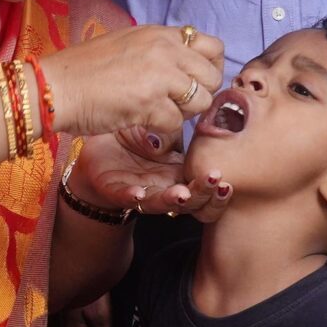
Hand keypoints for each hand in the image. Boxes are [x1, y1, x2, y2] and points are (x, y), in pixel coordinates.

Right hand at [42, 24, 226, 138]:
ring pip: (200, 101)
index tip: (194, 82)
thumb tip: (183, 64)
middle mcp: (165, 50)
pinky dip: (161, 128)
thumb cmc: (84, 70)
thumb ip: (158, 50)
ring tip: (158, 112)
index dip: (210, 68)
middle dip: (200, 95)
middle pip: (213, 76)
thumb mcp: (126, 44)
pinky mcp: (149, 103)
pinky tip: (141, 121)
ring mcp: (159, 76)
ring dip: (184, 113)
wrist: (55, 86)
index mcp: (160, 33)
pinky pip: (176, 123)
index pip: (213, 45)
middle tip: (177, 103)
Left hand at [74, 125, 230, 219]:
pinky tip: (139, 193)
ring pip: (162, 203)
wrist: (99, 147)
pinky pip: (126, 198)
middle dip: (204, 195)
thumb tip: (193, 123)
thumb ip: (175, 132)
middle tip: (215, 181)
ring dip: (174, 200)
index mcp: (181, 173)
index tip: (227, 177)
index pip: (206, 188)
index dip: (219, 189)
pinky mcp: (116, 191)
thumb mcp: (159, 130)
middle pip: (193, 202)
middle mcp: (166, 187)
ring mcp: (143, 191)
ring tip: (182, 193)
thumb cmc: (134, 139)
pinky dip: (134, 197)